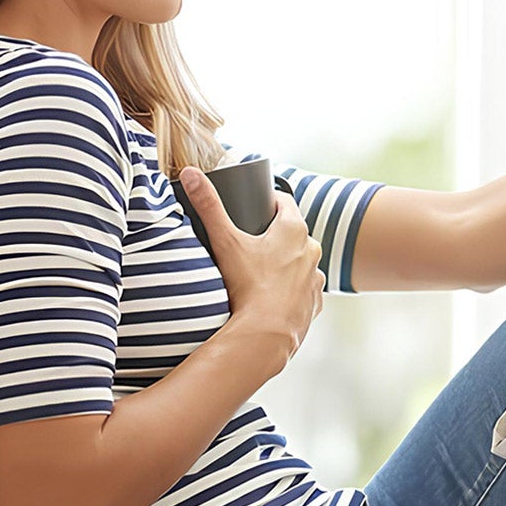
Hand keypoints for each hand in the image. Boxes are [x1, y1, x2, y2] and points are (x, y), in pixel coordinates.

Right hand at [178, 168, 325, 363]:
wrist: (265, 333)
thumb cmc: (248, 285)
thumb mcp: (225, 241)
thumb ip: (208, 206)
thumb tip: (190, 172)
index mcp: (295, 229)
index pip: (284, 201)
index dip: (268, 200)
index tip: (255, 203)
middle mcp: (312, 250)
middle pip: (293, 232)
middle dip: (275, 232)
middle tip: (251, 238)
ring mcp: (315, 278)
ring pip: (300, 261)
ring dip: (285, 262)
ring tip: (261, 269)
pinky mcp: (314, 303)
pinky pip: (304, 289)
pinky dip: (291, 288)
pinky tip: (273, 294)